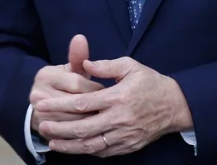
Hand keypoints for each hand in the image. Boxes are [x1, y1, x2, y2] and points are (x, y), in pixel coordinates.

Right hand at [30, 35, 102, 131]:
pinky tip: (95, 133)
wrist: (45, 103)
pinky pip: (67, 136)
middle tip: (109, 108)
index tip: (106, 91)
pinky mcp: (43, 131)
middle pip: (73, 104)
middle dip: (94, 107)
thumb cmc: (65, 82)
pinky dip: (83, 135)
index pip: (76, 83)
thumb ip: (78, 56)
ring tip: (104, 120)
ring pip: (72, 122)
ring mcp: (39, 115)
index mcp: (45, 76)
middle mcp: (38, 95)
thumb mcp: (70, 68)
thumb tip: (80, 38)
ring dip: (90, 123)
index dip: (94, 88)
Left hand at [35, 57, 193, 156]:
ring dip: (68, 145)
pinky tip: (73, 147)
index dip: (59, 105)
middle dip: (58, 127)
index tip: (42, 104)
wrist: (176, 106)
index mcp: (118, 97)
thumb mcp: (130, 66)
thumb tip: (84, 64)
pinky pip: (103, 152)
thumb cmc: (151, 83)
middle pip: (82, 128)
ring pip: (90, 145)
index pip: (82, 103)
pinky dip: (86, 151)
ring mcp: (124, 135)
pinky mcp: (128, 146)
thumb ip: (106, 65)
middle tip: (40, 124)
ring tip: (51, 141)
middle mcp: (119, 119)